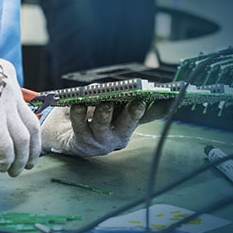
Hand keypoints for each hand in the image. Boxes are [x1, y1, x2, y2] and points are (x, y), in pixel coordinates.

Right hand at [0, 46, 39, 175]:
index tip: (22, 140)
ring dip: (21, 160)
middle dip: (33, 147)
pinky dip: (6, 161)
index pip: (24, 104)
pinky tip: (2, 166)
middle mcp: (9, 88)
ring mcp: (1, 105)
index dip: (24, 127)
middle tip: (29, 160)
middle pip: (32, 124)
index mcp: (7, 73)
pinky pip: (6, 148)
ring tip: (15, 170)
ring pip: (23, 140)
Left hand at [41, 100, 164, 156]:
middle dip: (134, 114)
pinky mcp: (81, 144)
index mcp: (129, 122)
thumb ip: (111, 94)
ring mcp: (100, 142)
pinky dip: (79, 114)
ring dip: (104, 114)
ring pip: (103, 128)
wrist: (62, 131)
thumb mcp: (103, 101)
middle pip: (128, 124)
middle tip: (138, 102)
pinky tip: (77, 104)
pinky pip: (80, 128)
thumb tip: (113, 88)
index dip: (162, 107)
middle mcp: (118, 135)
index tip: (170, 98)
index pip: (150, 114)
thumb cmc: (88, 113)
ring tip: (104, 103)